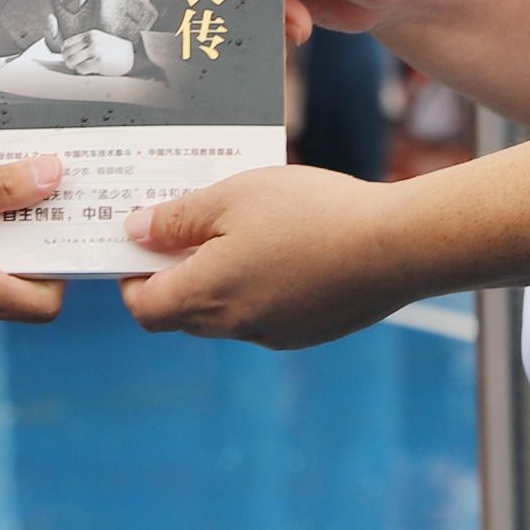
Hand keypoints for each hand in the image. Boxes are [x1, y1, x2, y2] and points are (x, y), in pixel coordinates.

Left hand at [57, 29, 132, 77]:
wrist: (133, 57)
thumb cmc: (116, 52)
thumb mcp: (100, 42)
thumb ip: (86, 45)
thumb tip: (68, 56)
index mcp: (90, 35)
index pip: (67, 44)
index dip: (66, 54)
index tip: (71, 60)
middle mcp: (91, 40)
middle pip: (67, 53)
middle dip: (69, 62)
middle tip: (76, 67)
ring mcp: (95, 50)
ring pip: (71, 61)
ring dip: (75, 67)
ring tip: (83, 68)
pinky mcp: (99, 61)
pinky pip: (80, 69)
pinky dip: (83, 72)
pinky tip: (91, 71)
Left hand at [122, 165, 423, 348]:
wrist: (398, 247)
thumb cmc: (311, 213)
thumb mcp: (233, 196)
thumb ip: (177, 218)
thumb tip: (134, 232)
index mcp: (207, 296)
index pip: (144, 308)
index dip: (131, 277)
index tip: (140, 242)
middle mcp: (236, 326)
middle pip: (182, 313)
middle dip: (175, 274)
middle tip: (188, 225)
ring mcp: (275, 334)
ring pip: (225, 313)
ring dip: (220, 278)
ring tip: (241, 226)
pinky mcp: (308, 331)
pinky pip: (265, 312)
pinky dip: (259, 285)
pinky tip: (285, 245)